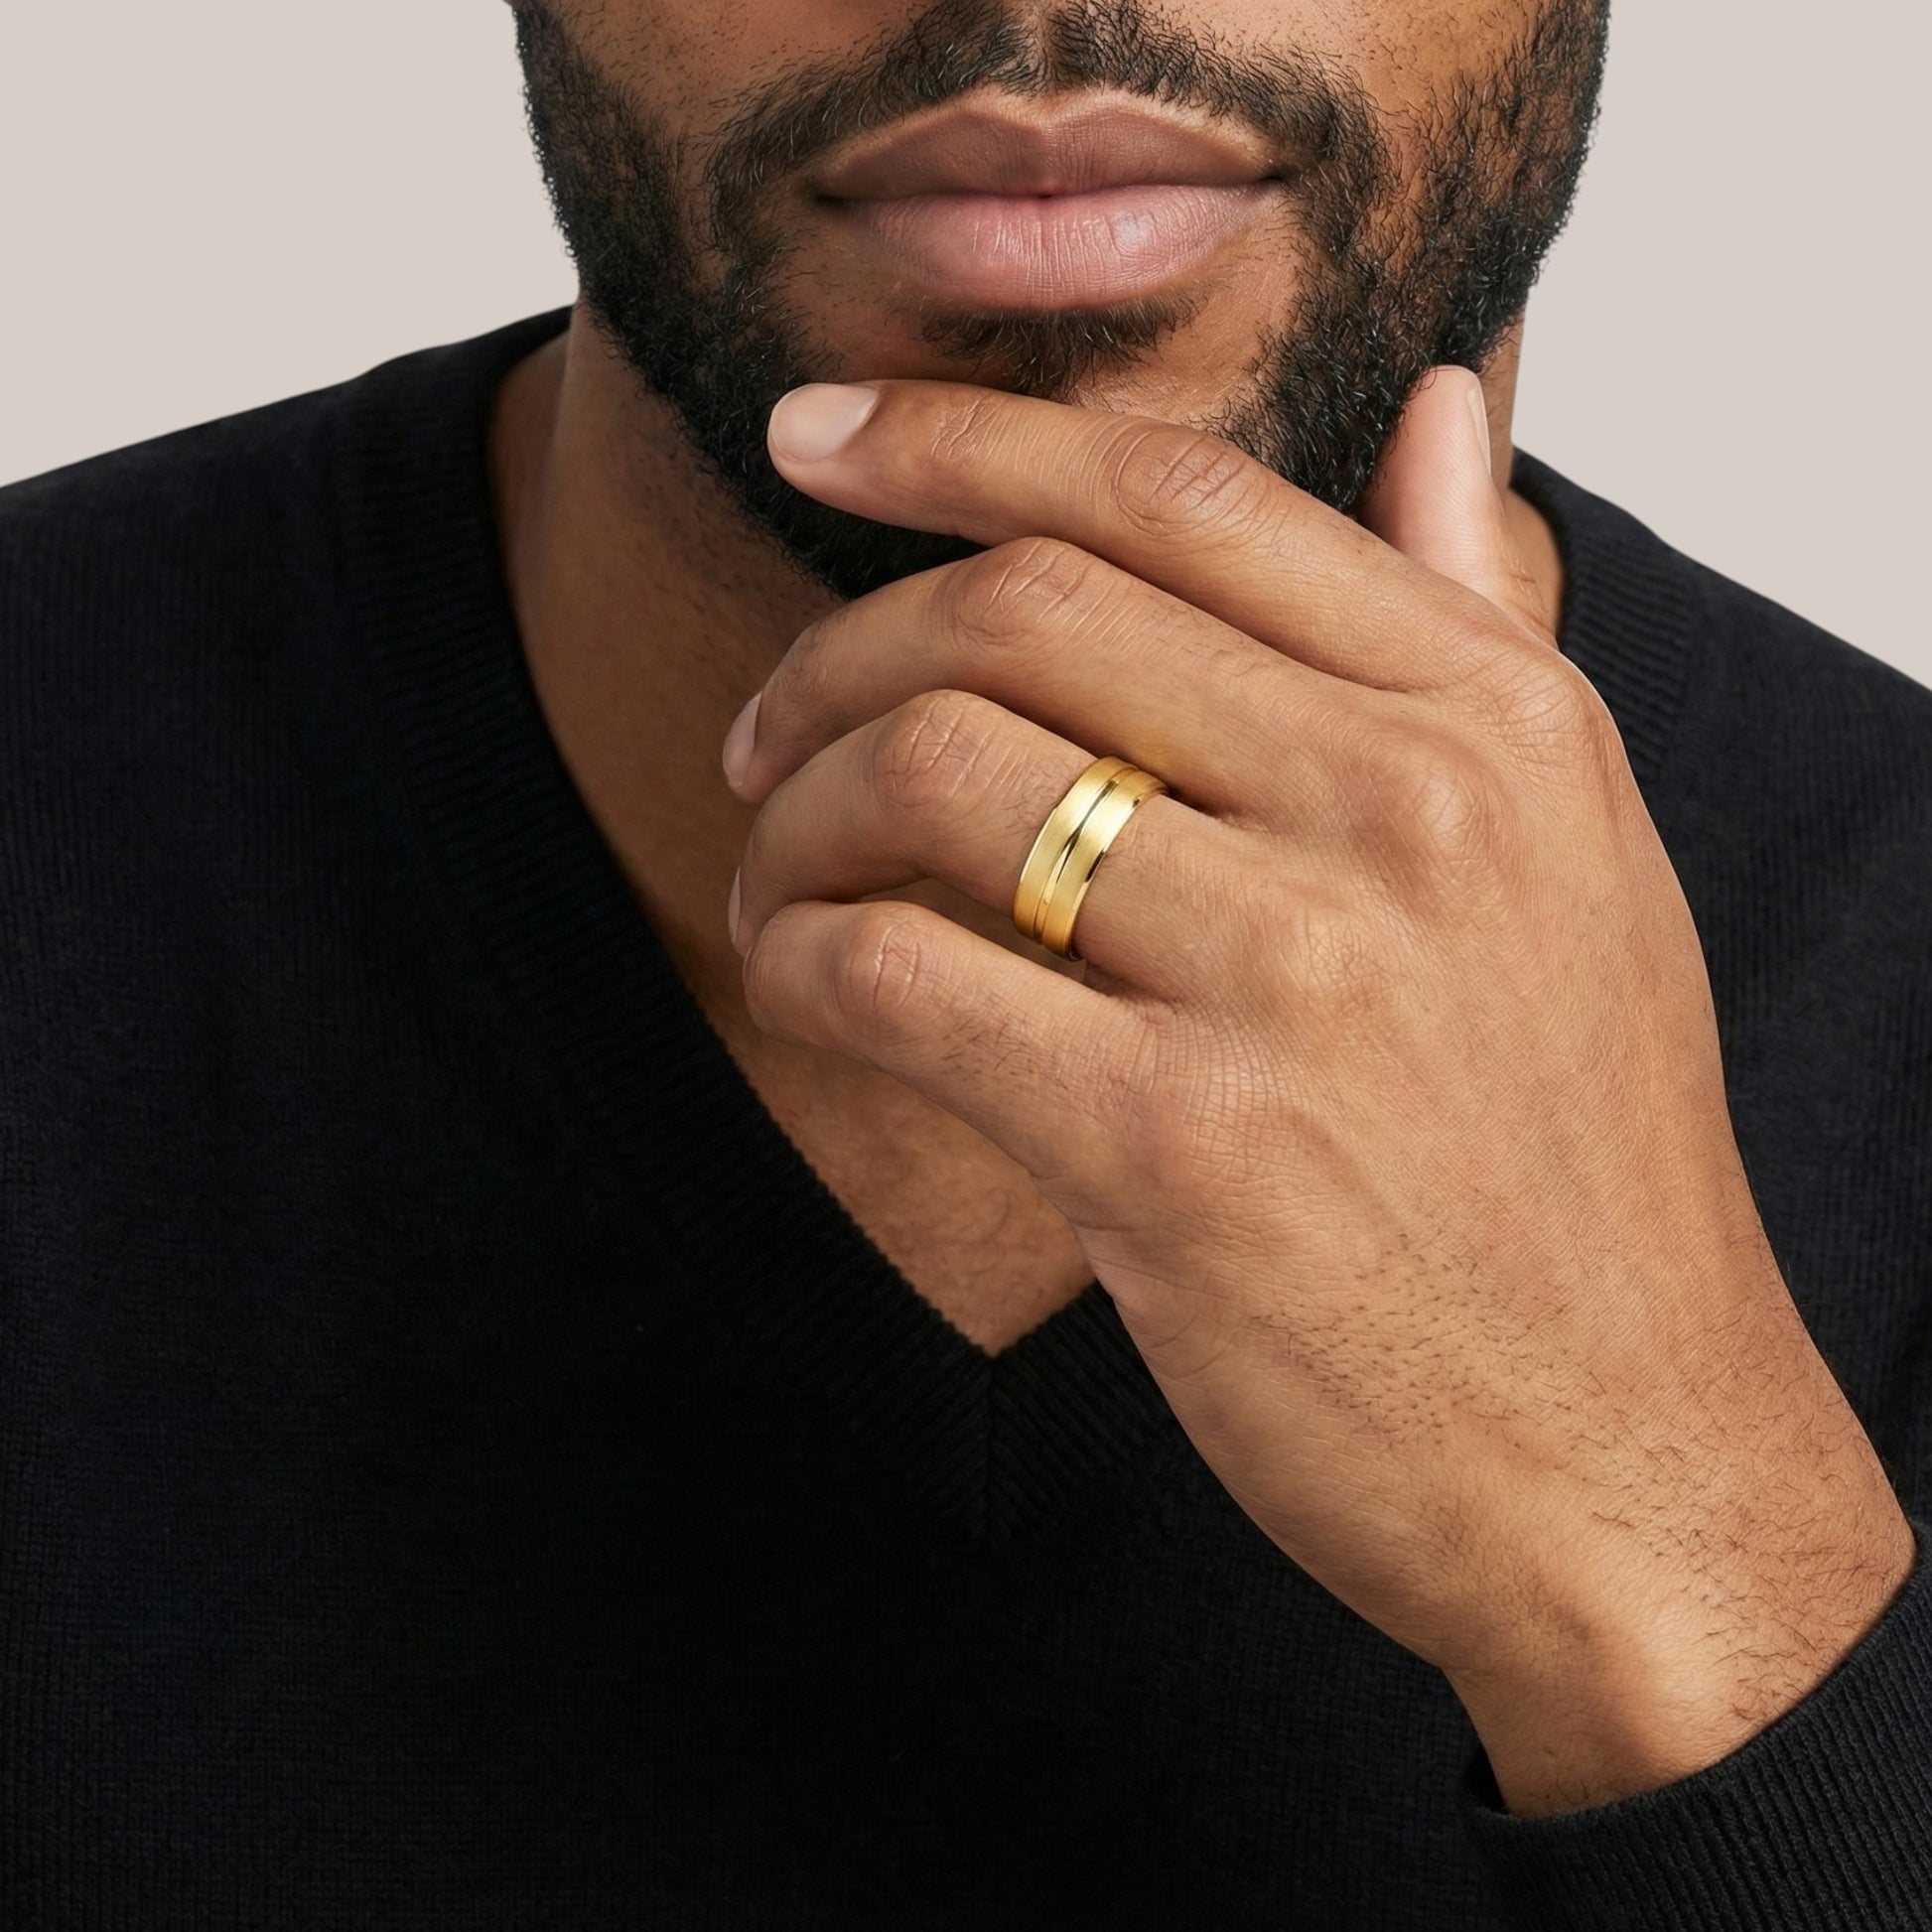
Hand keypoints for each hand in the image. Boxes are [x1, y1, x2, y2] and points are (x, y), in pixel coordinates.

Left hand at [721, 369, 1914, 1814]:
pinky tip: (803, 988)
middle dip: (836, 651)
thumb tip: (1442, 406)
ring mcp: (1298, 978)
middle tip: (768, 736)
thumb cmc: (1574, 1160)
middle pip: (1024, 611)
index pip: (1183, 498)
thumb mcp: (1578, 857)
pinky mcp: (1180, 1152)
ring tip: (782, 880)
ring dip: (798, 817)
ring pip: (933, 774)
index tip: (819, 434)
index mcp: (1497, 722)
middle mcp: (1410, 814)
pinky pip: (895, 976)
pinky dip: (799, 957)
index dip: (964, 438)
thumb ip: (1478, 620)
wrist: (1625, 1454)